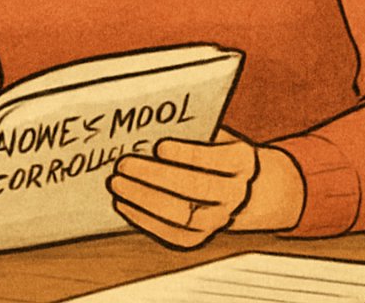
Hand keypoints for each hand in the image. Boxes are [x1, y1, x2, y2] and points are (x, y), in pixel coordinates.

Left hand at [108, 129, 271, 247]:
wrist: (245, 189)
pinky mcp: (202, 237)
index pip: (217, 159)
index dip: (188, 154)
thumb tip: (149, 128)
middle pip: (196, 189)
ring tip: (118, 184)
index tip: (159, 146)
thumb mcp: (213, 136)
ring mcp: (219, 219)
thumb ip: (190, 132)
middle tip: (124, 164)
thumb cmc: (216, 153)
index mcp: (241, 162)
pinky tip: (123, 204)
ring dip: (145, 200)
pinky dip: (145, 221)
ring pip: (184, 216)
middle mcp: (234, 194)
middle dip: (156, 176)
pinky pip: (174, 234)